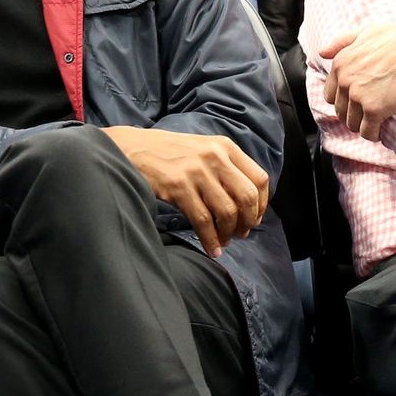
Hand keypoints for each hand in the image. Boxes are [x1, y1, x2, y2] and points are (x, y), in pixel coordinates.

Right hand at [101, 126, 269, 255]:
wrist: (132, 148)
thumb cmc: (169, 153)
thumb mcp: (203, 148)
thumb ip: (225, 167)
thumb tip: (246, 201)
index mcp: (225, 146)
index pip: (260, 178)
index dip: (262, 204)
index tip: (255, 218)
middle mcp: (215, 156)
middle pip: (247, 197)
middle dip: (248, 222)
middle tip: (241, 234)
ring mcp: (196, 171)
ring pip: (226, 212)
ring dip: (228, 233)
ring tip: (224, 242)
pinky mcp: (178, 187)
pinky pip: (202, 220)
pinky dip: (210, 239)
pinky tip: (211, 248)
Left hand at [319, 18, 395, 141]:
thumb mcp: (367, 32)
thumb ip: (343, 42)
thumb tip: (322, 52)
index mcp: (340, 63)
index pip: (331, 95)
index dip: (344, 100)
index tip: (357, 102)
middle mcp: (345, 80)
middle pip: (341, 111)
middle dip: (353, 114)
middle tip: (369, 113)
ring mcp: (358, 96)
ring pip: (352, 124)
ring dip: (363, 125)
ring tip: (376, 122)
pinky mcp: (375, 110)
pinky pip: (367, 132)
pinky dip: (373, 134)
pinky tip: (381, 131)